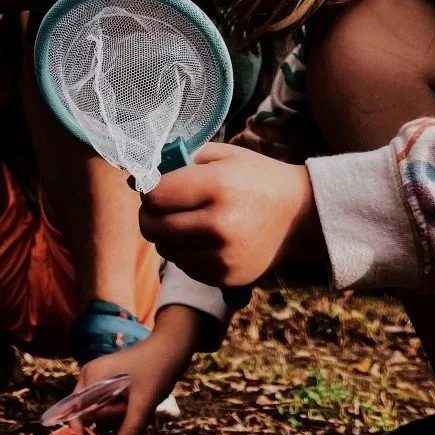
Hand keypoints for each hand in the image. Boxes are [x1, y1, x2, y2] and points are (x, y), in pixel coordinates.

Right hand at [73, 306, 202, 434]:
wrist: (171, 349)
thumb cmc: (156, 371)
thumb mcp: (144, 403)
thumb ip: (130, 430)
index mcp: (91, 377)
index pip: (74, 410)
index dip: (82, 429)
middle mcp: (90, 377)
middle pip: (89, 411)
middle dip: (110, 416)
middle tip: (129, 408)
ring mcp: (99, 379)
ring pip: (100, 409)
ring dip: (117, 414)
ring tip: (135, 403)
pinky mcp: (109, 382)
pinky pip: (108, 403)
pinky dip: (121, 409)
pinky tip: (134, 402)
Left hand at [139, 143, 323, 287]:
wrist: (300, 217)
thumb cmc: (256, 179)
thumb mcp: (223, 156)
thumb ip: (179, 161)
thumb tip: (134, 178)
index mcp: (219, 187)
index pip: (155, 194)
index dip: (149, 189)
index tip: (157, 186)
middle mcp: (220, 225)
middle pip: (153, 227)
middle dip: (151, 215)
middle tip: (164, 207)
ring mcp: (224, 257)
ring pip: (166, 250)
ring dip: (168, 236)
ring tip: (189, 222)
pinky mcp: (227, 278)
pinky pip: (185, 267)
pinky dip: (186, 254)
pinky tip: (205, 240)